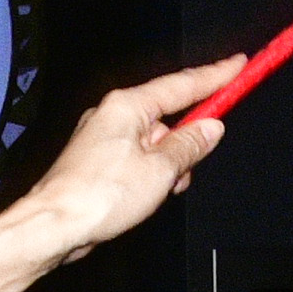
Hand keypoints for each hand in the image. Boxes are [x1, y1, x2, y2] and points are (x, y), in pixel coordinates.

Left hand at [0, 57, 243, 291]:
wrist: (53, 226)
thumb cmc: (98, 195)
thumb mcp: (160, 170)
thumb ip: (189, 145)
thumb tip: (210, 128)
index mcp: (127, 106)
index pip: (182, 85)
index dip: (215, 76)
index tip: (239, 65)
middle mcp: (112, 116)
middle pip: (168, 118)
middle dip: (185, 143)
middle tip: (189, 167)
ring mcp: (101, 139)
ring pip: (153, 144)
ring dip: (166, 166)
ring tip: (159, 191)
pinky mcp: (96, 162)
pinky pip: (136, 161)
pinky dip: (148, 176)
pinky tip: (145, 197)